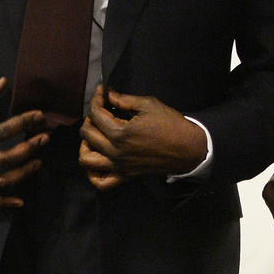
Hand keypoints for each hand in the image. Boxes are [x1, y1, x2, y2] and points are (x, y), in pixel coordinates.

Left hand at [77, 86, 207, 189]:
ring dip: (85, 144)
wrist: (188, 148)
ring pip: (86, 158)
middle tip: (102, 109)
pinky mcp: (125, 175)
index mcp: (120, 133)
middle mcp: (115, 151)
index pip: (96, 114)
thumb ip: (124, 100)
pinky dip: (93, 173)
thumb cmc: (170, 124)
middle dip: (90, 117)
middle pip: (87, 133)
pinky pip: (101, 182)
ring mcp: (118, 166)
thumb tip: (108, 95)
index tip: (102, 91)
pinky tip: (98, 158)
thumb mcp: (149, 105)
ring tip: (96, 134)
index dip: (97, 98)